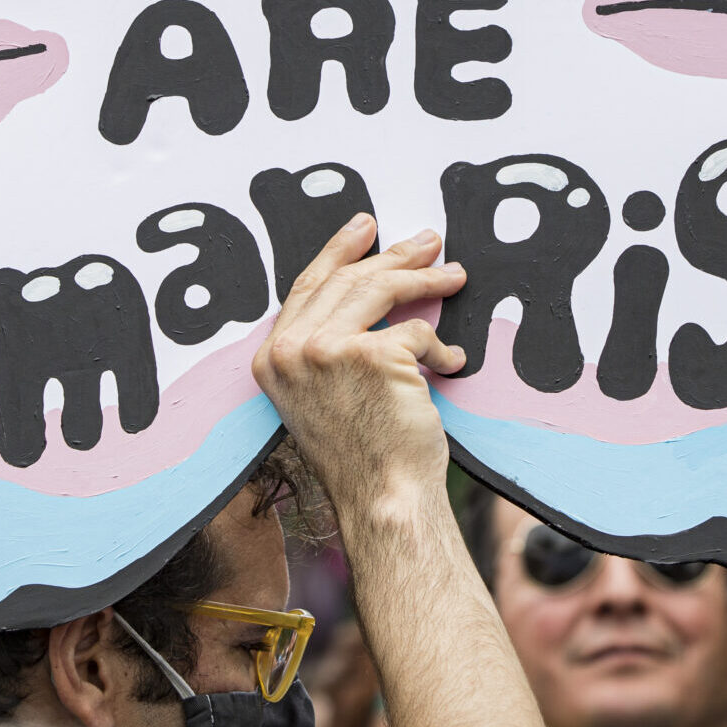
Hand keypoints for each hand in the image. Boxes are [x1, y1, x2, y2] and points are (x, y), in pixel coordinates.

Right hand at [251, 215, 466, 511]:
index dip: (338, 252)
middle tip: (429, 244)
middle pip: (348, 279)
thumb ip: (329, 345)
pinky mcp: (369, 355)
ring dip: (425, 279)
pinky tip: (451, 365)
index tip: (365, 228)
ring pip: (382, 290)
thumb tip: (372, 288)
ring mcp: (325, 350)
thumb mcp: (324, 392)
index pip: (307, 286)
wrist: (382, 498)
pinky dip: (440, 350)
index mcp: (272, 358)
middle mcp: (290, 350)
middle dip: (394, 256)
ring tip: (454, 275)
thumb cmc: (363, 455)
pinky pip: (416, 332)